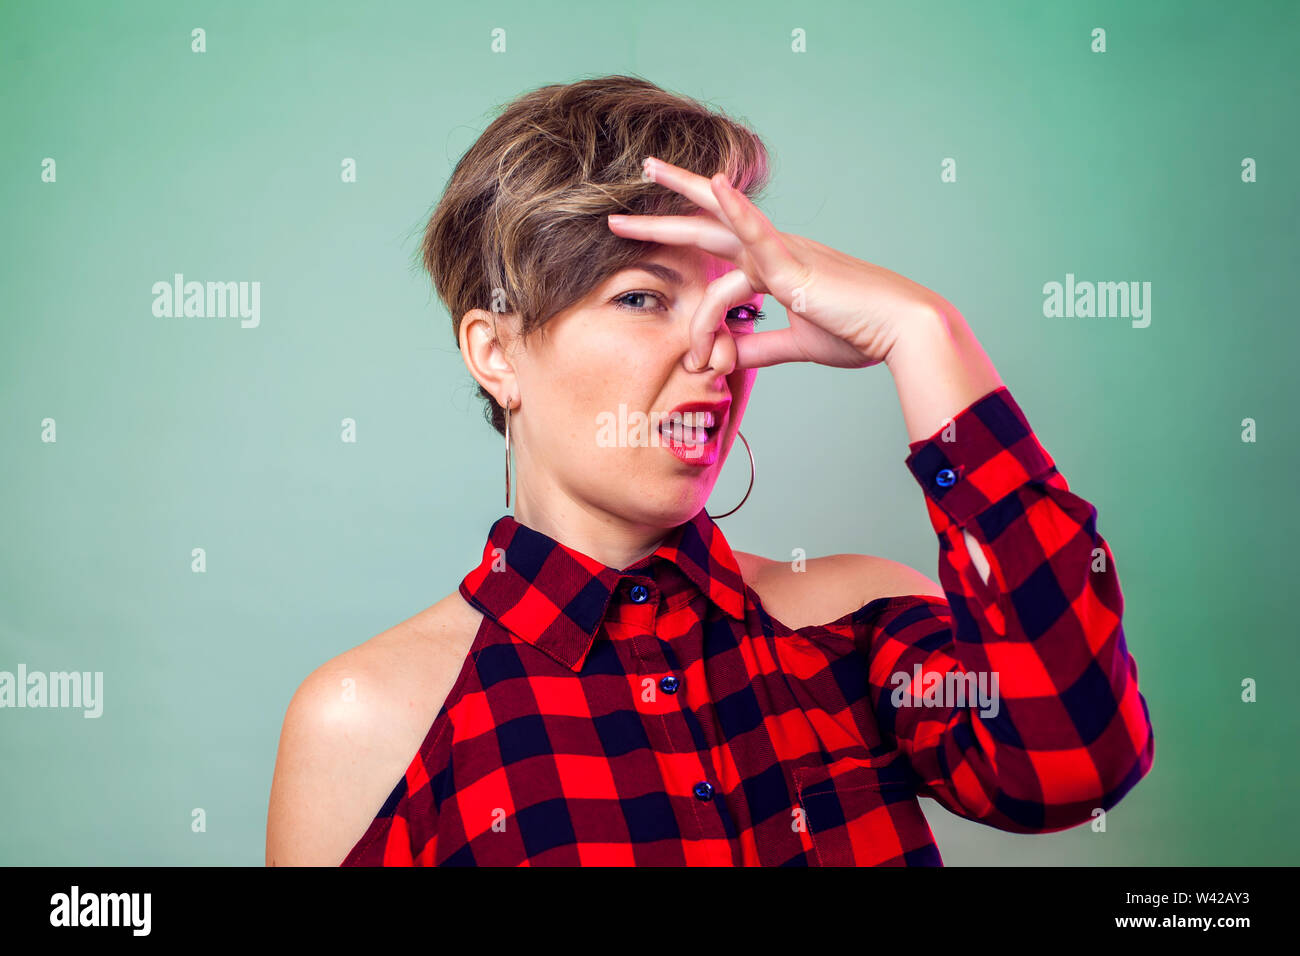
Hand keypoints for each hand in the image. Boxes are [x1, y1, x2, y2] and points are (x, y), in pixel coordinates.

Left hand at [607, 156, 948, 370]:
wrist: (900, 329)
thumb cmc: (859, 332)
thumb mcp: (796, 345)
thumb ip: (759, 347)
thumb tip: (725, 358)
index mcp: (775, 267)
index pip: (718, 261)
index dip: (689, 284)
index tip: (679, 324)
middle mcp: (773, 251)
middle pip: (705, 226)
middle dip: (660, 218)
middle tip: (616, 212)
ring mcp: (782, 252)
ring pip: (713, 232)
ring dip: (665, 223)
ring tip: (621, 221)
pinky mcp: (794, 263)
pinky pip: (758, 232)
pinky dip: (735, 207)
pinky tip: (714, 184)